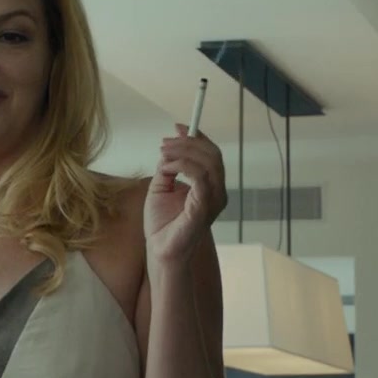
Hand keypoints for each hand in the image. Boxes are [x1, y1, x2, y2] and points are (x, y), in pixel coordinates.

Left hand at [145, 123, 226, 265]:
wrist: (160, 249)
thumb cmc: (162, 224)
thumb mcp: (161, 186)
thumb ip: (168, 167)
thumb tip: (168, 148)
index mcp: (210, 186)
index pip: (211, 154)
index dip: (196, 137)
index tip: (177, 127)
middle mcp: (217, 192)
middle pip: (212, 154)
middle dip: (188, 142)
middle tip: (164, 143)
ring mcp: (213, 199)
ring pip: (209, 162)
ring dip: (183, 151)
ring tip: (162, 153)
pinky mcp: (204, 207)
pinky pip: (201, 177)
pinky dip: (183, 165)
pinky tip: (167, 167)